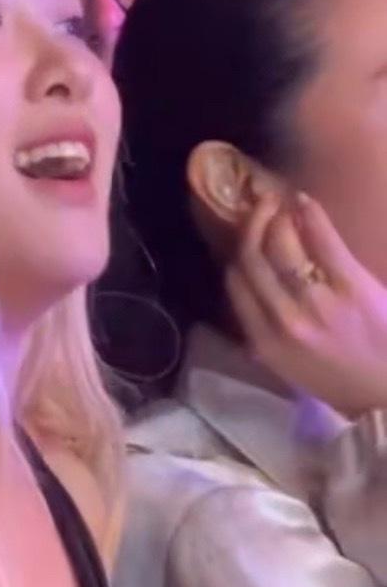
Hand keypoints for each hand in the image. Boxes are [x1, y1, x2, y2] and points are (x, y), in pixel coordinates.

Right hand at [226, 192, 386, 416]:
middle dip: (251, 225)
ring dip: (275, 216)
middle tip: (258, 206)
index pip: (235, 283)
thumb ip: (266, 333)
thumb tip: (249, 294)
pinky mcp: (352, 287)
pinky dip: (310, 215)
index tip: (245, 237)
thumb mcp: (291, 368)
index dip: (237, 252)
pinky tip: (305, 202)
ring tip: (280, 204)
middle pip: (252, 257)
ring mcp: (317, 302)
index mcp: (265, 342)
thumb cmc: (347, 384)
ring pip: (280, 243)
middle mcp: (284, 320)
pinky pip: (321, 240)